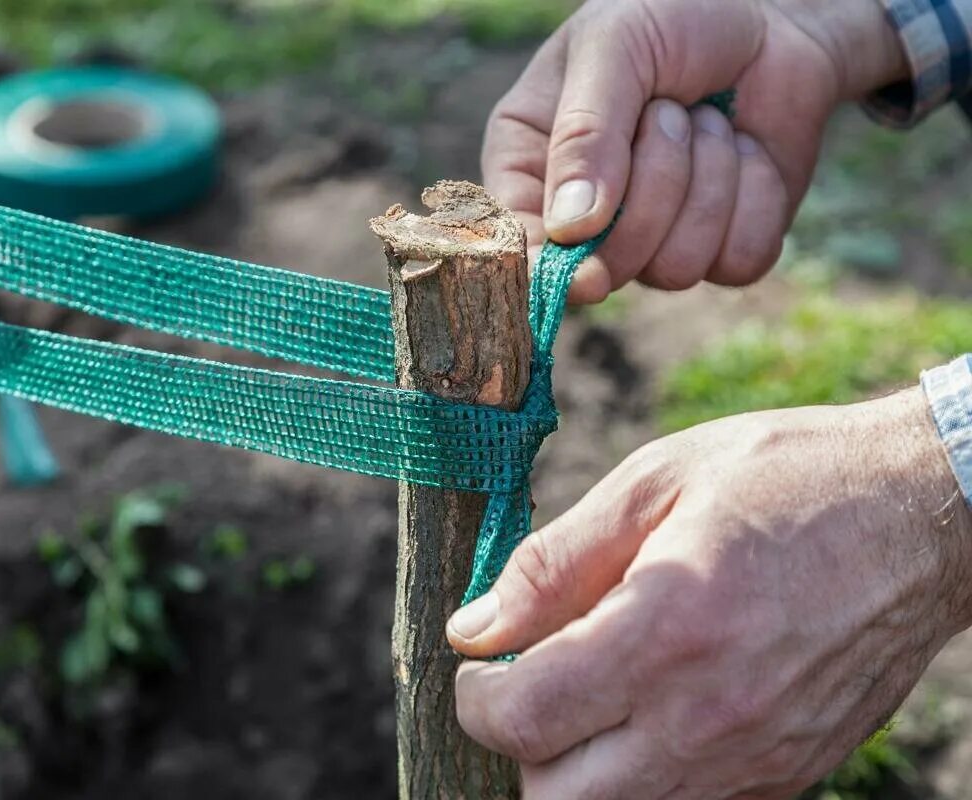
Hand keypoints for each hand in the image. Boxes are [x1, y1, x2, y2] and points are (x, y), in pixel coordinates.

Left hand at [447, 389, 971, 797]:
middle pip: (556, 799)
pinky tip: (652, 709)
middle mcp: (710, 715)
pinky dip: (645, 776)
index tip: (481, 662)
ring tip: (588, 696)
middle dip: (520, 749)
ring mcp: (756, 759)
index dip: (477, 699)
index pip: (526, 719)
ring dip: (578, 771)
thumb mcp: (655, 483)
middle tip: (528, 685)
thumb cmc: (784, 479)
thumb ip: (553, 563)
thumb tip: (474, 625)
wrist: (922, 514)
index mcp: (668, 630)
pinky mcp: (789, 774)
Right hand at [484, 0, 907, 301]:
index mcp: (529, 164)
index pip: (518, 242)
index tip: (585, 275)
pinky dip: (756, 197)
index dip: (547, 268)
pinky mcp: (723, 248)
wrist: (767, 14)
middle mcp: (584, 218)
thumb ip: (583, 132)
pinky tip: (745, 149)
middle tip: (665, 113)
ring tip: (705, 120)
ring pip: (676, 267)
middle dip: (652, 191)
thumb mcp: (612, 47)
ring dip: (708, 181)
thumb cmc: (670, 16)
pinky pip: (738, 260)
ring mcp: (654, 240)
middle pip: (607, 267)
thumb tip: (571, 228)